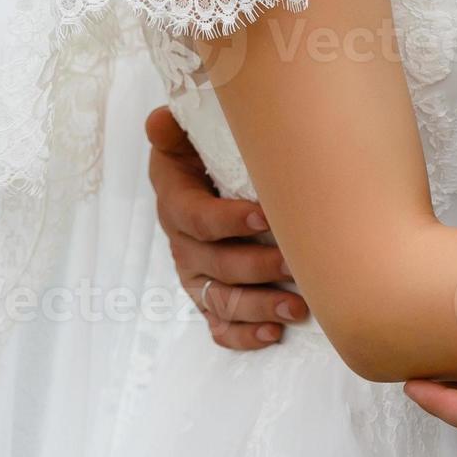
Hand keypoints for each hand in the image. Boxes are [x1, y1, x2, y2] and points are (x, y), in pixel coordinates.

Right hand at [145, 106, 304, 350]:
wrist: (208, 178)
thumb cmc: (208, 156)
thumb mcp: (189, 137)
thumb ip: (175, 130)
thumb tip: (160, 121)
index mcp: (176, 202)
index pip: (196, 217)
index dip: (227, 220)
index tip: (265, 215)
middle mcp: (183, 244)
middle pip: (215, 264)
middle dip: (256, 267)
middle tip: (295, 264)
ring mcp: (196, 276)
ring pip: (220, 300)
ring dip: (258, 307)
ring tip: (296, 308)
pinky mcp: (209, 298)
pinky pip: (219, 326)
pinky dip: (243, 335)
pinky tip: (273, 335)